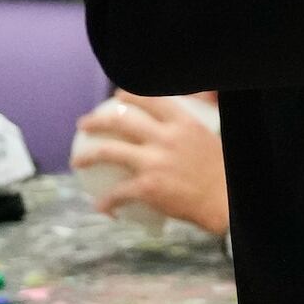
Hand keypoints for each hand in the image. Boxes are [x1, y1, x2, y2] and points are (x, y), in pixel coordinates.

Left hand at [71, 92, 229, 236]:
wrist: (226, 201)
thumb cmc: (224, 172)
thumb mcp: (210, 137)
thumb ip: (191, 126)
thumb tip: (193, 108)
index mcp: (183, 124)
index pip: (151, 100)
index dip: (129, 96)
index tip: (117, 97)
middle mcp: (165, 138)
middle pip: (121, 122)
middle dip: (97, 121)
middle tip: (84, 125)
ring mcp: (154, 162)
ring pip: (109, 151)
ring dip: (88, 155)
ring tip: (77, 160)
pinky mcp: (147, 187)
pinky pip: (118, 192)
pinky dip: (106, 201)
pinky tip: (101, 206)